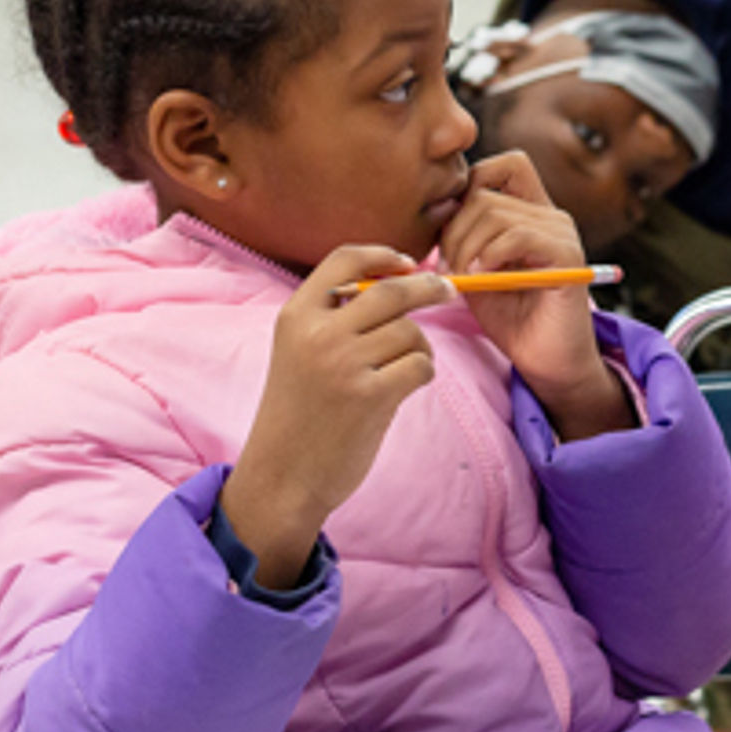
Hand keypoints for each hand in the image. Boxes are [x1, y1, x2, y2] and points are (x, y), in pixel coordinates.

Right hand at [225, 245, 453, 587]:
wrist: (283, 475)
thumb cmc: (299, 413)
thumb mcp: (299, 353)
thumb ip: (336, 319)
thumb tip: (401, 282)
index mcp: (296, 316)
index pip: (344, 260)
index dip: (382, 255)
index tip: (408, 262)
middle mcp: (318, 334)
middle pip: (391, 291)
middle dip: (428, 287)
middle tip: (447, 289)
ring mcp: (344, 364)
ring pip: (410, 332)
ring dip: (419, 347)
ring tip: (404, 368)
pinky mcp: (370, 396)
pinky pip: (419, 365)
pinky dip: (422, 373)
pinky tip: (405, 387)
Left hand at [440, 149, 632, 441]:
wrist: (546, 361)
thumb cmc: (512, 319)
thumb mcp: (475, 270)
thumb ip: (463, 237)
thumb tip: (436, 210)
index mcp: (531, 212)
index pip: (499, 166)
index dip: (466, 190)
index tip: (451, 235)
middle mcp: (550, 215)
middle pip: (484, 192)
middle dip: (454, 230)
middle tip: (453, 268)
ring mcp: (562, 232)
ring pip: (496, 212)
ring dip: (468, 247)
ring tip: (469, 278)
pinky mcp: (569, 256)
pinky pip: (520, 234)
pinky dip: (492, 254)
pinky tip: (485, 277)